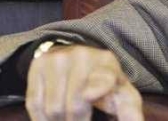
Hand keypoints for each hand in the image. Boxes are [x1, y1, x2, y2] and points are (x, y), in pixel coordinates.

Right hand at [25, 44, 143, 120]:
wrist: (78, 58)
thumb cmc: (104, 82)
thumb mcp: (120, 92)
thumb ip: (129, 110)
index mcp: (108, 63)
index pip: (104, 76)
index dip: (98, 87)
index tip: (89, 95)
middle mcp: (83, 56)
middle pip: (74, 106)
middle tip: (80, 120)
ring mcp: (59, 58)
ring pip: (53, 109)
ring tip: (67, 118)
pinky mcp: (39, 65)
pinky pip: (35, 104)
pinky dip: (42, 119)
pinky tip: (52, 118)